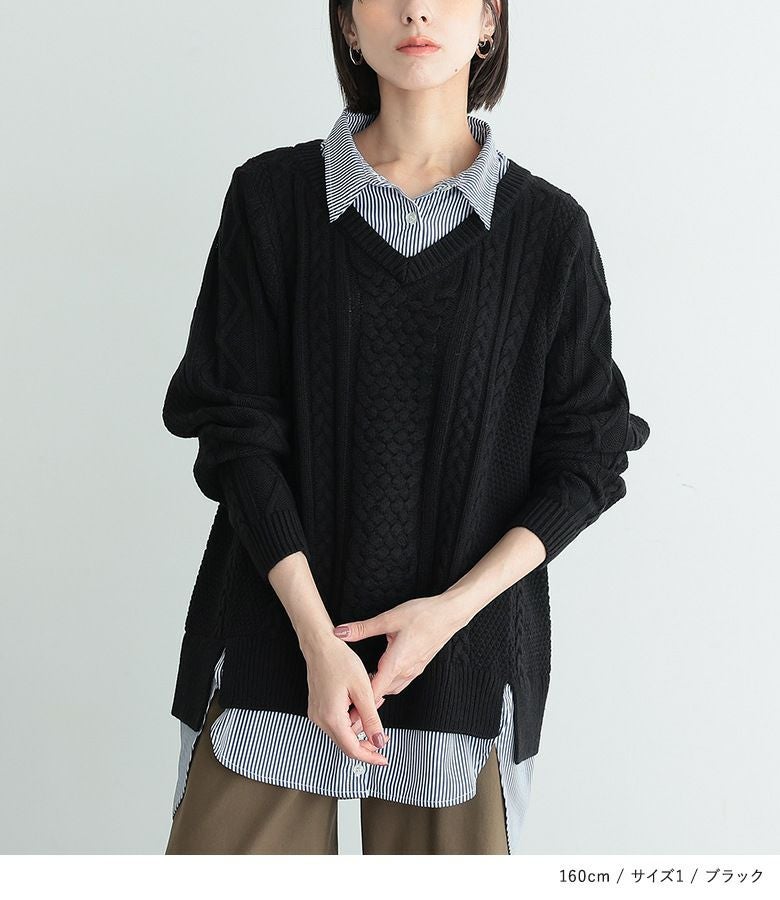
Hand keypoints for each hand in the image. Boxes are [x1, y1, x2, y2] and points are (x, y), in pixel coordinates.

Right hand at [301, 633, 389, 764]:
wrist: (320, 645)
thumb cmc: (340, 661)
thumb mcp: (363, 690)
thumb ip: (371, 719)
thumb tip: (379, 742)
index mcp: (332, 717)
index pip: (352, 749)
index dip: (370, 757)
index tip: (384, 759)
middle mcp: (320, 720)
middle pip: (346, 744)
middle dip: (367, 742)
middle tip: (384, 734)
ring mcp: (317, 714)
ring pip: (342, 733)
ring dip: (360, 727)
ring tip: (374, 708)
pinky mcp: (317, 708)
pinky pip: (336, 722)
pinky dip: (351, 719)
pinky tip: (361, 705)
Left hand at [332, 595, 464, 720]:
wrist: (449, 614)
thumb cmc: (423, 615)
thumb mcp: (388, 619)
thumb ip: (362, 628)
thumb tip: (340, 632)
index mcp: (396, 663)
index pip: (374, 692)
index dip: (359, 703)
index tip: (346, 710)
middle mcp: (406, 671)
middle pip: (382, 694)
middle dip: (365, 699)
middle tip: (348, 702)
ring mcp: (414, 670)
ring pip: (392, 689)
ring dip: (378, 691)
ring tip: (362, 689)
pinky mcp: (419, 666)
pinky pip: (401, 682)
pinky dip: (388, 683)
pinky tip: (382, 674)